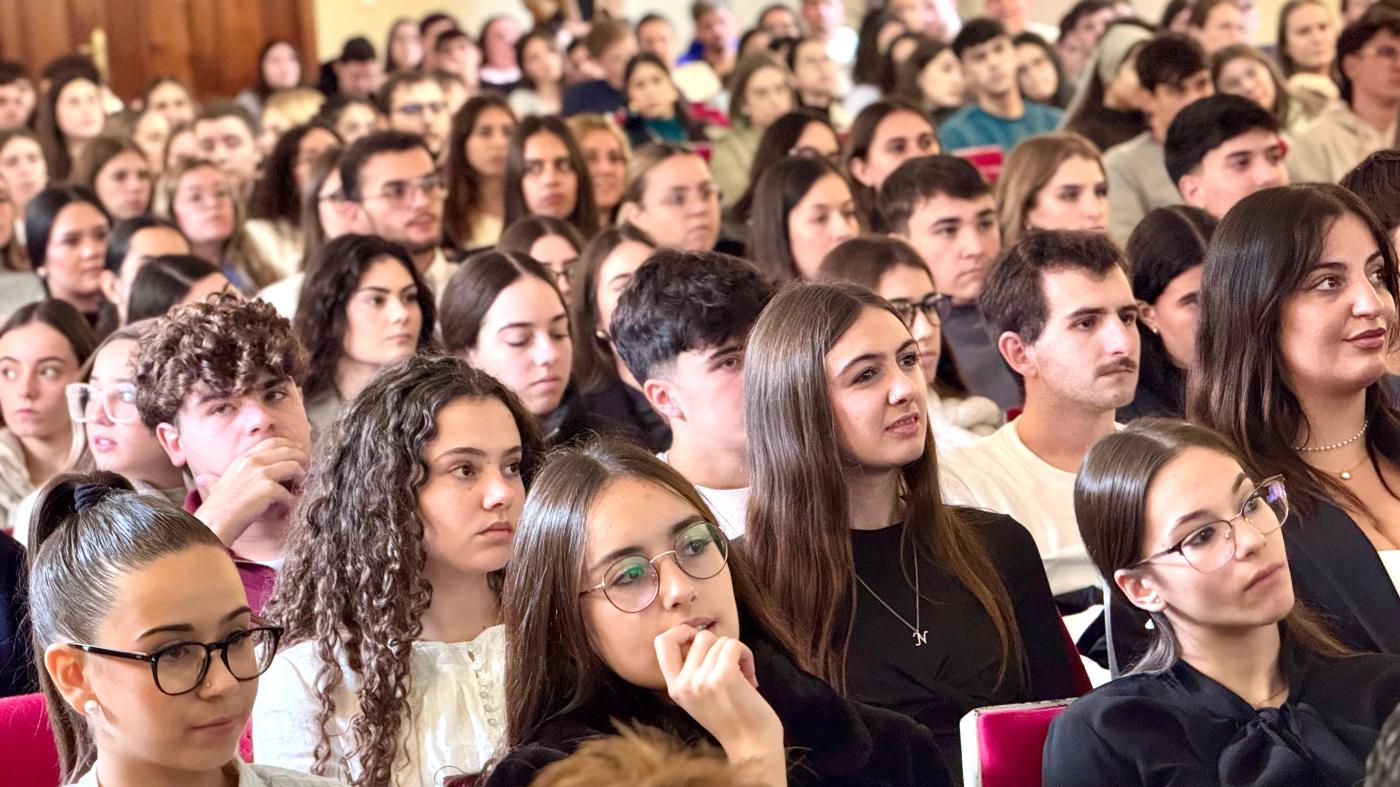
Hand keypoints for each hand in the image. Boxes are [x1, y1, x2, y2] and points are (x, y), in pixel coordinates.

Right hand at [193, 437, 306, 546]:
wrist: (212, 524)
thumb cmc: (216, 509)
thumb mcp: (218, 484)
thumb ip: (219, 477)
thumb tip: (205, 477)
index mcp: (242, 459)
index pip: (272, 442)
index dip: (289, 445)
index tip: (298, 452)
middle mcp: (252, 462)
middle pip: (287, 451)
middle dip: (301, 458)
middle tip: (308, 468)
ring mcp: (260, 474)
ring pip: (294, 467)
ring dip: (301, 478)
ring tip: (301, 488)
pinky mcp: (268, 490)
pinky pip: (290, 493)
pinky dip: (292, 502)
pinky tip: (287, 508)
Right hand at [654, 625, 784, 781]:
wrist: (752, 746)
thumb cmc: (732, 720)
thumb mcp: (698, 697)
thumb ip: (691, 671)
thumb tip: (698, 634)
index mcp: (674, 688)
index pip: (661, 642)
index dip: (681, 632)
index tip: (699, 641)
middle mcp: (684, 684)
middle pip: (699, 637)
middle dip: (719, 645)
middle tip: (729, 665)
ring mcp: (702, 680)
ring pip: (720, 640)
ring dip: (736, 653)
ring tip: (742, 676)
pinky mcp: (723, 676)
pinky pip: (734, 644)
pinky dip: (746, 654)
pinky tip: (750, 676)